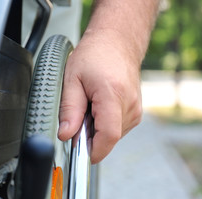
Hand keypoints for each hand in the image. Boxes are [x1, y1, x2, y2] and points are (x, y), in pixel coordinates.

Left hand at [57, 29, 141, 163]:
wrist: (118, 42)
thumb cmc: (96, 54)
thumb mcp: (72, 79)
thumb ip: (69, 110)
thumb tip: (65, 135)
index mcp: (113, 95)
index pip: (108, 136)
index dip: (93, 150)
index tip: (79, 153)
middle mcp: (130, 104)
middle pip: (109, 138)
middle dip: (90, 135)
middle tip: (80, 115)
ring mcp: (136, 109)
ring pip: (113, 135)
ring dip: (98, 128)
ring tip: (91, 105)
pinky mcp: (136, 111)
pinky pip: (118, 127)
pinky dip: (105, 123)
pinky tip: (100, 106)